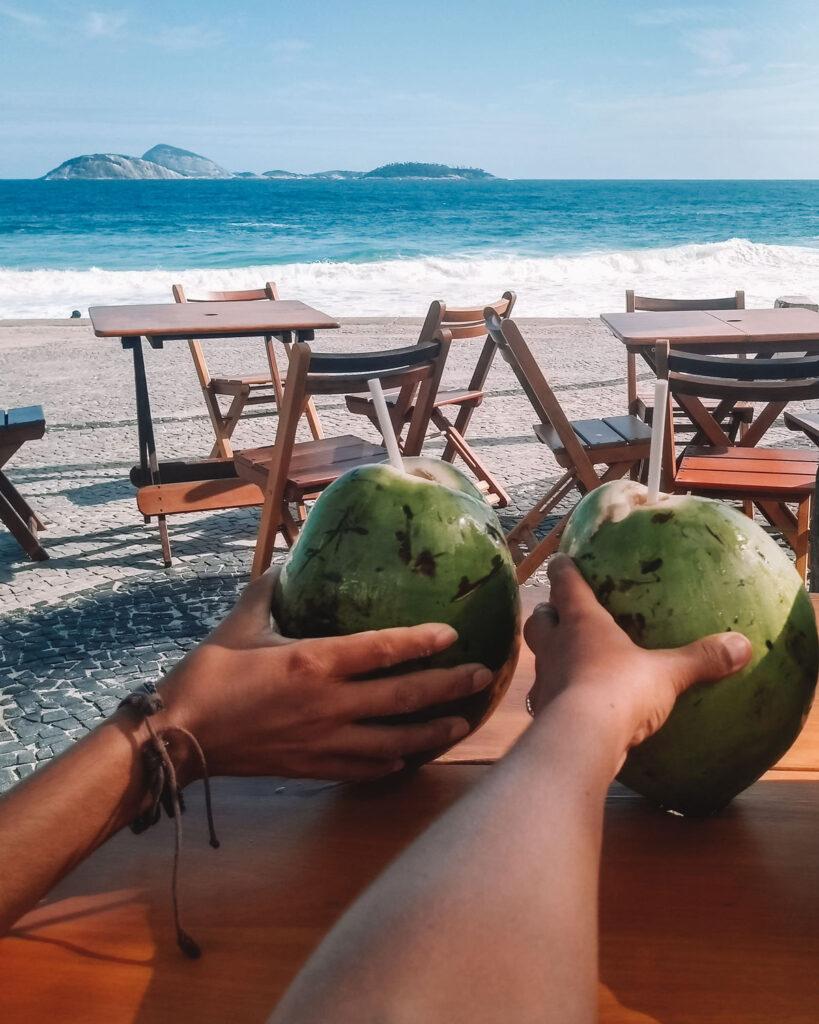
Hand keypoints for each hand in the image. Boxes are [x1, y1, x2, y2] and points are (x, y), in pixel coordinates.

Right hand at [155, 568, 492, 782]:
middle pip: (403, 698)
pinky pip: (366, 768)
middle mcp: (330, 704)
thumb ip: (271, 590)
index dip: (422, 641)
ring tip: (463, 723)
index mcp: (314, 662)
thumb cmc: (209, 675)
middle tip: (483, 676)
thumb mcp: (240, 624)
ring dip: (433, 731)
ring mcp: (326, 741)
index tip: (453, 633)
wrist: (179, 737)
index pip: (382, 649)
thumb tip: (291, 561)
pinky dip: (393, 762)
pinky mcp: (315, 768)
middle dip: (448, 686)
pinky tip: (409, 757)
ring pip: (395, 740)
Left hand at [523, 553, 751, 769]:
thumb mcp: (667, 673)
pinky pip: (545, 696)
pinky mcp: (543, 711)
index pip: (564, 583)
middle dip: (548, 613)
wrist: (582, 739)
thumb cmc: (620, 690)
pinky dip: (555, 696)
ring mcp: (545, 679)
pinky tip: (572, 705)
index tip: (562, 560)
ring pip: (539, 657)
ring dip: (549, 655)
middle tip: (559, 612)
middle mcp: (556, 645)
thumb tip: (742, 645)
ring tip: (566, 660)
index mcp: (582, 622)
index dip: (563, 569)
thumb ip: (700, 658)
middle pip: (539, 619)